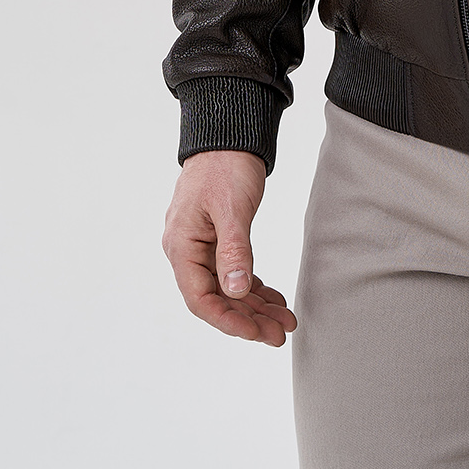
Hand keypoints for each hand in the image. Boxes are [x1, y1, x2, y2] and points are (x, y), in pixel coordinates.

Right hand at [162, 150, 296, 345]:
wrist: (230, 134)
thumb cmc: (226, 164)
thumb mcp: (232, 208)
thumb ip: (234, 250)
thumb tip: (236, 292)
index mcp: (181, 246)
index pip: (201, 299)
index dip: (229, 321)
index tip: (259, 334)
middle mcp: (187, 251)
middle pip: (216, 299)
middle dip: (249, 319)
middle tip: (282, 332)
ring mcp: (202, 246)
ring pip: (228, 289)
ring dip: (255, 307)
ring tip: (286, 320)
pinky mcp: (217, 239)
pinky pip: (234, 273)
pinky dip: (254, 288)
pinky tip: (274, 298)